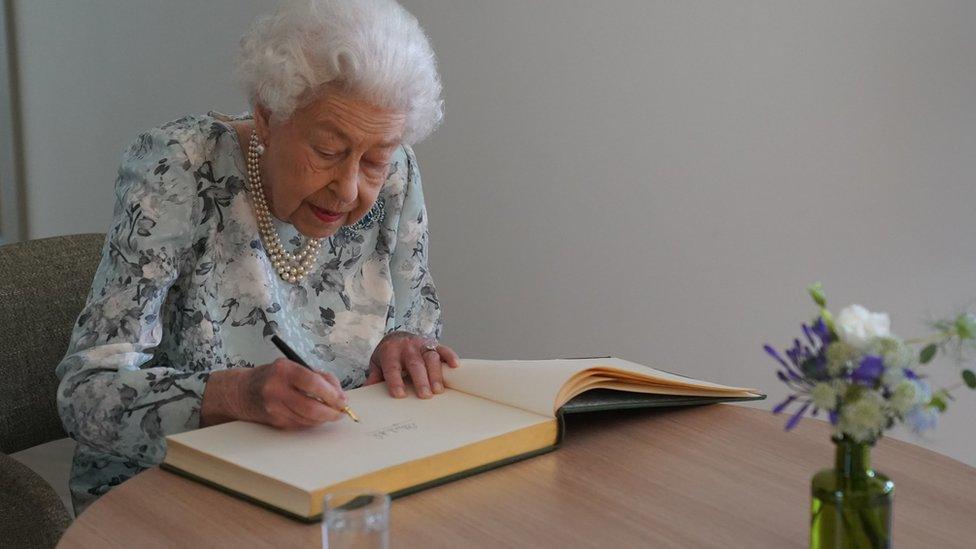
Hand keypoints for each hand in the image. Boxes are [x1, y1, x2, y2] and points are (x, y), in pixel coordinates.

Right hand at [201, 359, 346, 429]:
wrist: (241, 392)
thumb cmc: (273, 376)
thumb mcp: (293, 366)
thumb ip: (318, 376)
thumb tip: (340, 394)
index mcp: (284, 370)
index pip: (313, 382)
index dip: (331, 394)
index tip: (342, 400)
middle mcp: (276, 389)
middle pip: (311, 407)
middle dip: (331, 412)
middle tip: (341, 411)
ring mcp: (274, 407)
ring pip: (308, 419)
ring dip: (324, 418)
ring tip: (331, 413)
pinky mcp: (274, 421)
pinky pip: (300, 424)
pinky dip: (312, 422)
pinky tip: (315, 416)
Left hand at [365, 331, 459, 398]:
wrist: (396, 337)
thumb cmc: (388, 355)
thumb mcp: (376, 364)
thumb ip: (374, 377)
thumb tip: (368, 391)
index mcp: (390, 351)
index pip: (392, 367)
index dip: (395, 381)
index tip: (399, 395)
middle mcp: (407, 346)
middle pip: (414, 363)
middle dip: (420, 380)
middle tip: (425, 396)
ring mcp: (422, 344)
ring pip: (430, 357)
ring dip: (435, 373)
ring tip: (438, 390)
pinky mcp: (434, 344)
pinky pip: (443, 348)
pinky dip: (450, 356)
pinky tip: (455, 366)